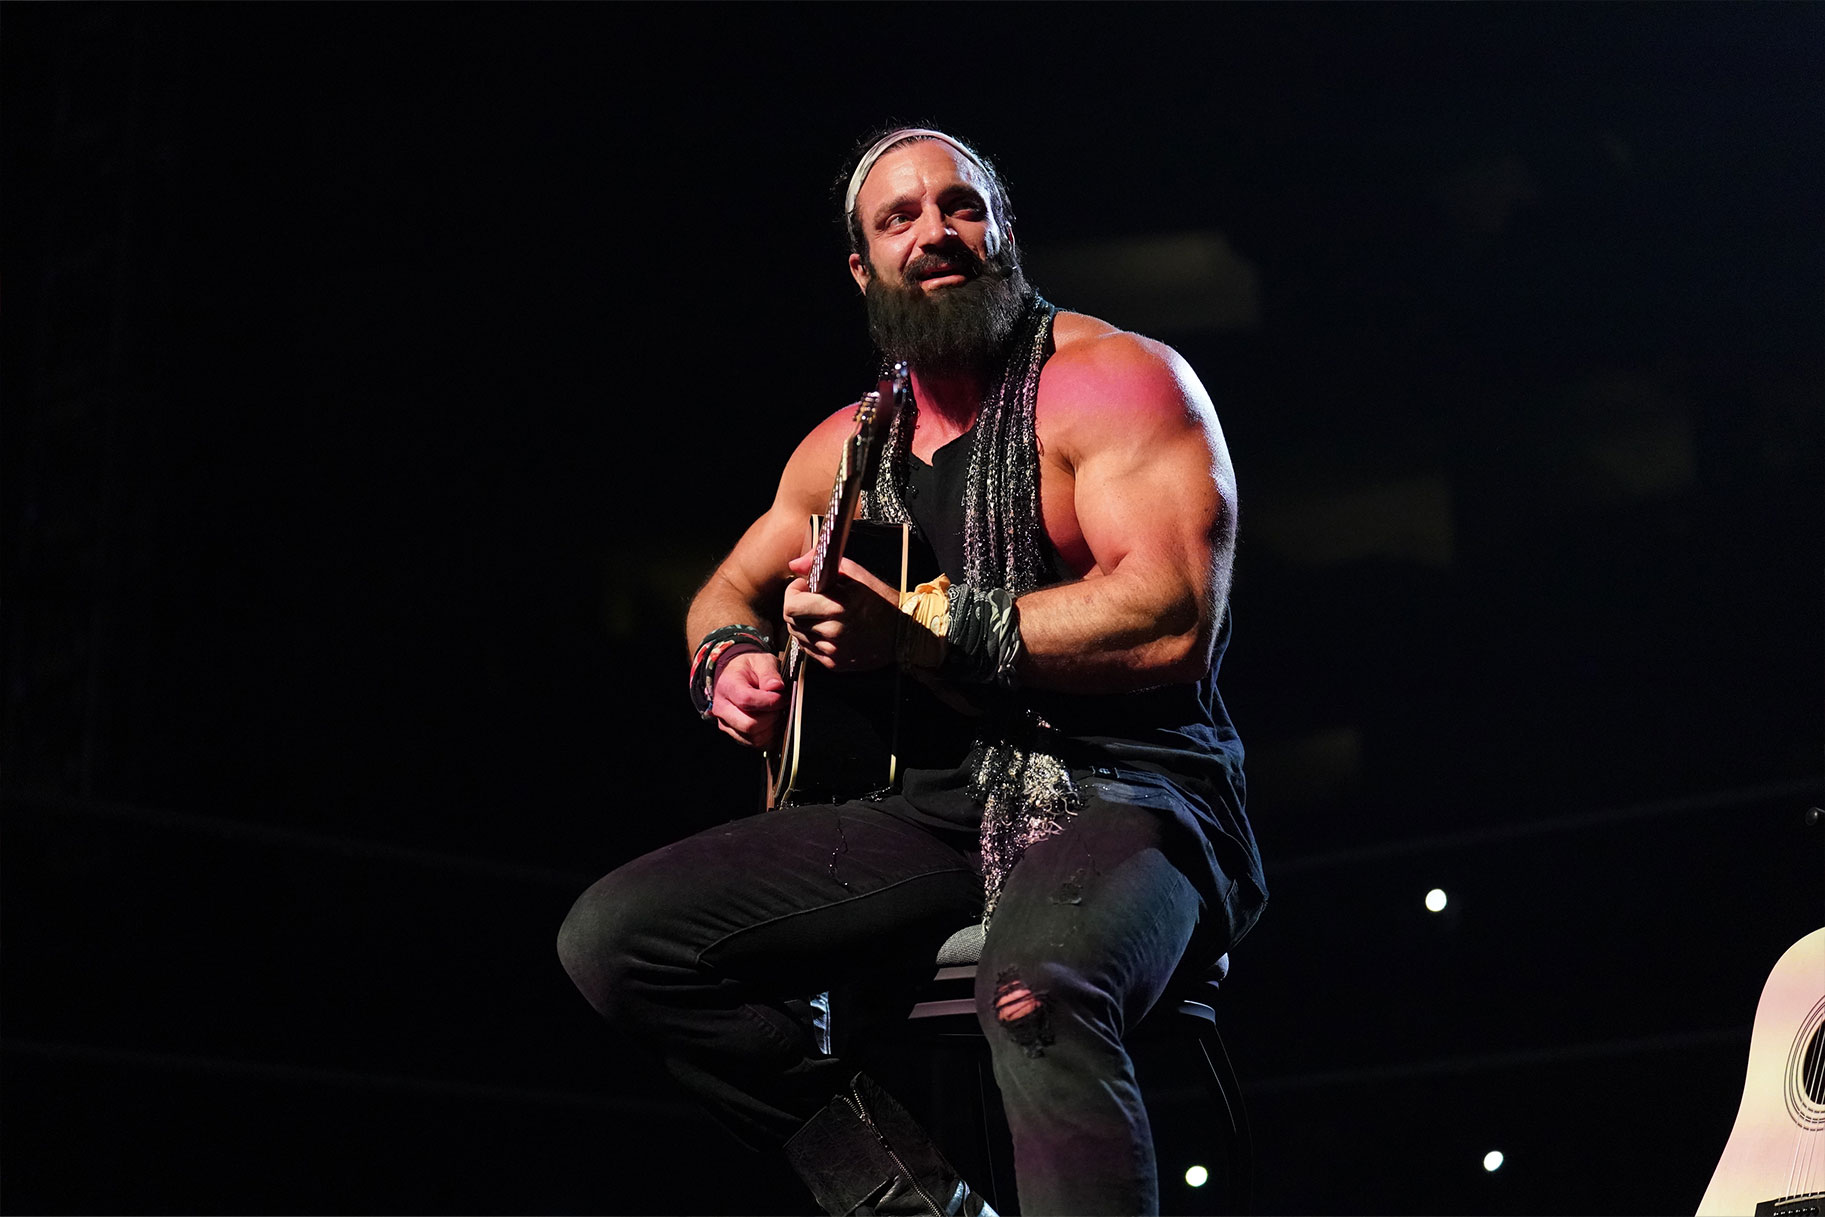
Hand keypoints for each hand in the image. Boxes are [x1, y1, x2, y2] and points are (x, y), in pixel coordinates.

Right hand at [708, 649, 785, 750]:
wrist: (735, 675)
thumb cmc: (749, 668)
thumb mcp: (761, 661)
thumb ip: (769, 673)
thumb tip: (777, 687)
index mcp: (728, 686)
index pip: (747, 700)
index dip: (771, 701)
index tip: (783, 696)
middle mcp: (722, 708)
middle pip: (749, 724)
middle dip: (772, 717)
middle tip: (782, 705)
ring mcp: (726, 724)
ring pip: (754, 738)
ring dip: (772, 728)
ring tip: (777, 712)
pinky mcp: (735, 734)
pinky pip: (756, 743)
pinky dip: (769, 736)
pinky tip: (773, 721)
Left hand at [783, 551, 901, 672]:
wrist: (903, 632)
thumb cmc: (881, 601)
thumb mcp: (855, 573)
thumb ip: (820, 564)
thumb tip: (795, 564)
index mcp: (838, 605)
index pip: (791, 604)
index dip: (794, 591)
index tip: (804, 587)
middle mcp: (834, 630)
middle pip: (791, 621)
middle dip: (795, 607)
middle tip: (811, 600)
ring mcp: (834, 650)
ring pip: (798, 635)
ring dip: (804, 623)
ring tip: (824, 615)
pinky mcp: (835, 663)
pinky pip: (809, 650)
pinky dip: (813, 638)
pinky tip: (829, 629)